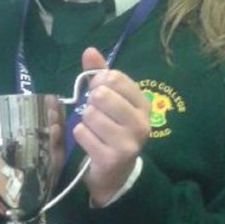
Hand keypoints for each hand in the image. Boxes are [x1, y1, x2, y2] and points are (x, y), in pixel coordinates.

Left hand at [74, 47, 150, 206]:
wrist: (116, 173)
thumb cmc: (112, 131)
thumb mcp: (111, 101)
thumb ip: (100, 75)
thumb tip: (89, 50)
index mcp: (144, 104)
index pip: (115, 77)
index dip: (98, 82)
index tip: (98, 92)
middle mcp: (141, 123)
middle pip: (101, 95)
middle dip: (90, 103)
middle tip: (95, 114)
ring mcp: (128, 143)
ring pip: (89, 114)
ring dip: (85, 121)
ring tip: (94, 130)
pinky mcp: (111, 158)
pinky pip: (81, 133)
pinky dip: (80, 135)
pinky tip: (91, 142)